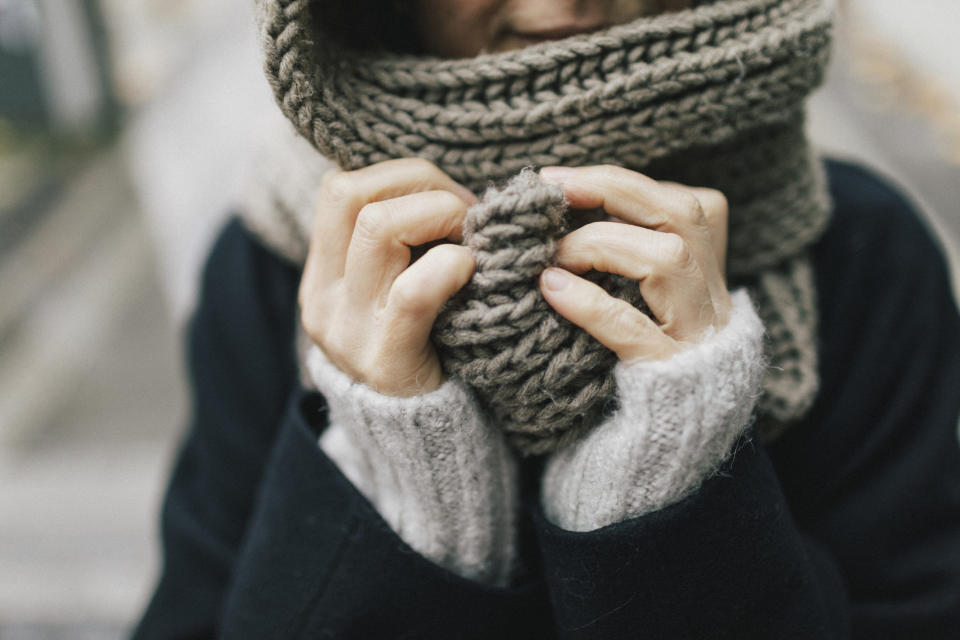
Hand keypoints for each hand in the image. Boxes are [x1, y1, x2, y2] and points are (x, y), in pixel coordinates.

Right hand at [299, 158, 477, 396]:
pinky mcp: (385, 359)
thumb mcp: (392, 293)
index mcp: (322, 274)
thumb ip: (402, 246)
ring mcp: (348, 329)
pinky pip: (414, 290)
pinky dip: (451, 265)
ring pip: (378, 227)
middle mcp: (323, 297)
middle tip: (466, 212)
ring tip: (470, 242)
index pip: (338, 187)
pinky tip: (471, 272)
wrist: (418, 441)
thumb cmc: (424, 349)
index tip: (447, 197)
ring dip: (440, 215)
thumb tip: (449, 186)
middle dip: (422, 184)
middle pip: (352, 194)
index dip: (399, 176)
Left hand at [538, 165, 731, 362]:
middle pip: (683, 214)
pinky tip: (551, 290)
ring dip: (600, 244)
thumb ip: (623, 262)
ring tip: (550, 257)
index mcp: (709, 276)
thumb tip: (563, 211)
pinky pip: (633, 330)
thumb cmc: (637, 370)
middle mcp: (714, 300)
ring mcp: (699, 338)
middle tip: (552, 189)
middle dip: (613, 190)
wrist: (666, 455)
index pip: (686, 202)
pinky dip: (589, 304)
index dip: (622, 182)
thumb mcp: (643, 309)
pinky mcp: (671, 378)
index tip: (560, 179)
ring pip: (669, 260)